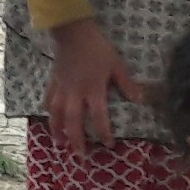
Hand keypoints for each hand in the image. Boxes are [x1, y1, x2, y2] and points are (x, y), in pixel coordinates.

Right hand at [44, 20, 139, 151]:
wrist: (74, 33)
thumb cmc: (98, 48)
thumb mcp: (117, 64)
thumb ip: (127, 84)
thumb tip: (140, 100)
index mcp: (93, 90)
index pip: (99, 117)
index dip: (103, 132)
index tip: (108, 145)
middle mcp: (76, 93)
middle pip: (74, 121)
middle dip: (76, 140)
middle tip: (79, 156)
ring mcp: (62, 88)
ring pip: (57, 114)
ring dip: (58, 131)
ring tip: (59, 144)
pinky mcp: (54, 82)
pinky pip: (49, 100)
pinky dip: (49, 112)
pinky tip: (50, 119)